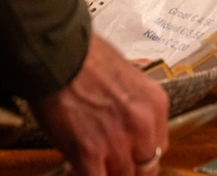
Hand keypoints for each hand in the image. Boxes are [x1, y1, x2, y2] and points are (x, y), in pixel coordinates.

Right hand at [30, 34, 168, 175]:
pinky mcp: (88, 153)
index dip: (141, 152)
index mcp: (154, 103)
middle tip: (112, 160)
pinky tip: (81, 166)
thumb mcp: (126, 75)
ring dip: (108, 171)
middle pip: (144, 166)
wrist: (57, 54)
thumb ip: (131, 104)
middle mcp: (141, 124)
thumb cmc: (84, 55)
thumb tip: (124, 121)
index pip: (159, 146)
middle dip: (127, 165)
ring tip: (94, 161)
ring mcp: (117, 141)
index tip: (132, 154)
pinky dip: (90, 175)